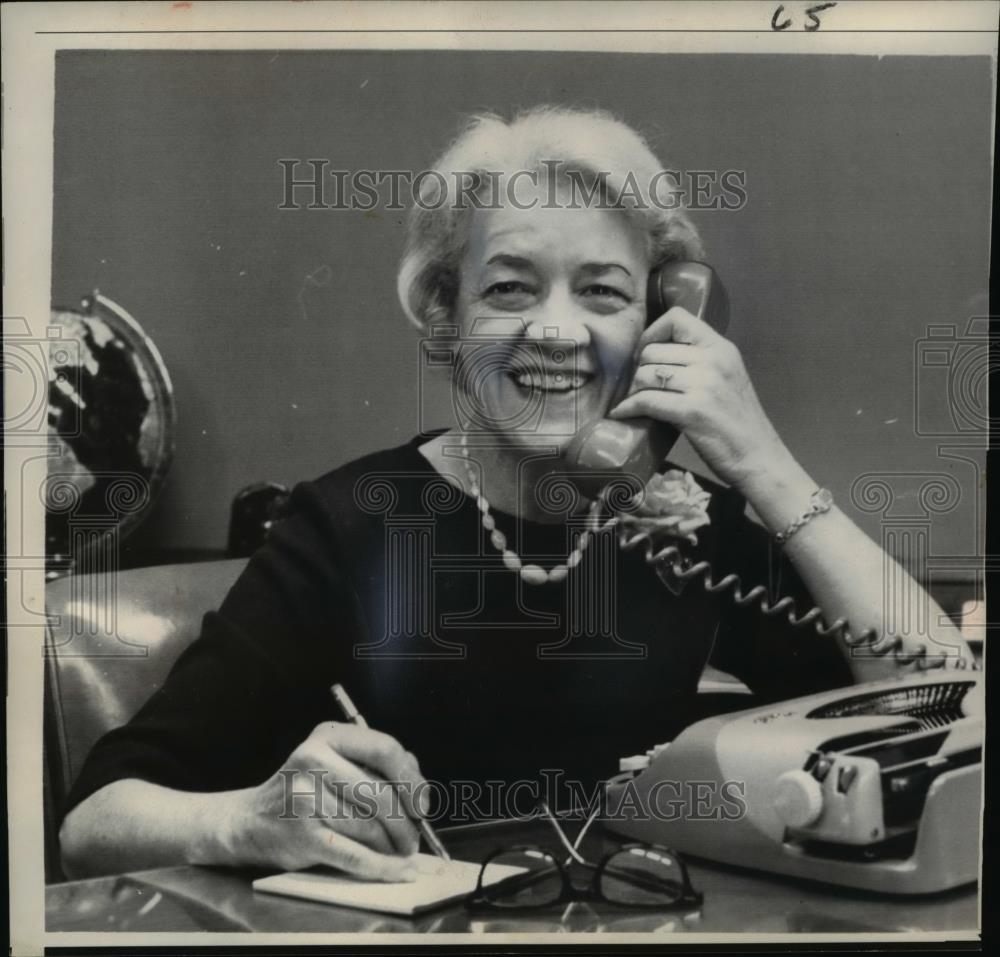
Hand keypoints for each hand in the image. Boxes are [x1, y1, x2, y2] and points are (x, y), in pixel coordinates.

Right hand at [223, 721, 429, 880]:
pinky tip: (398, 870)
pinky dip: (383, 867)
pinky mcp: (303, 836)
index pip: (385, 750)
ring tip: (400, 851)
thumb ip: (376, 765)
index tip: (422, 802)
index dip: (412, 778)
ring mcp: (306, 798)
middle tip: (415, 836)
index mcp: (328, 736)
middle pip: (380, 793)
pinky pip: (355, 856)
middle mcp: (314, 761)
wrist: (250, 820)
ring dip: (393, 845)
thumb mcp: (334, 759)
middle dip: (406, 821)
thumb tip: (419, 791)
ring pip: (371, 827)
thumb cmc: (305, 789)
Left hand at [609, 306, 790, 490]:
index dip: (652, 333)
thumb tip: (657, 356)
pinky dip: (628, 408)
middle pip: (652, 350)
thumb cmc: (738, 422)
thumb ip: (699, 362)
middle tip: (639, 388)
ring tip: (634, 402)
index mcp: (721, 348)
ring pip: (645, 375)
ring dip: (633, 391)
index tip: (646, 355)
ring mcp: (704, 385)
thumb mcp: (726, 378)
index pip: (677, 318)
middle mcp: (713, 361)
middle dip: (638, 371)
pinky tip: (623, 414)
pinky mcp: (692, 411)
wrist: (758, 457)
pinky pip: (646, 401)